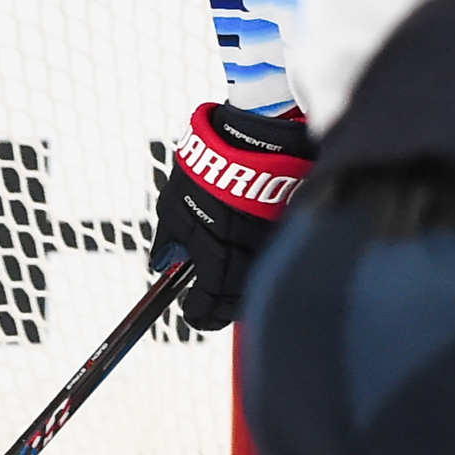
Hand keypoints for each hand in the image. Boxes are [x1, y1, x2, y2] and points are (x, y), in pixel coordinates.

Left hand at [147, 103, 313, 330]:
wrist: (257, 140)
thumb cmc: (210, 171)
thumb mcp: (173, 206)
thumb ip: (168, 240)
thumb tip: (162, 264)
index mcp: (218, 260)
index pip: (209, 306)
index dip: (198, 314)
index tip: (192, 312)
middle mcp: (250, 262)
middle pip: (238, 304)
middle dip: (221, 308)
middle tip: (208, 305)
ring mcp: (274, 250)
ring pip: (259, 282)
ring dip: (241, 288)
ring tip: (225, 282)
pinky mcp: (292, 234)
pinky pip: (275, 259)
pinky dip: (260, 263)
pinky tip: (248, 256)